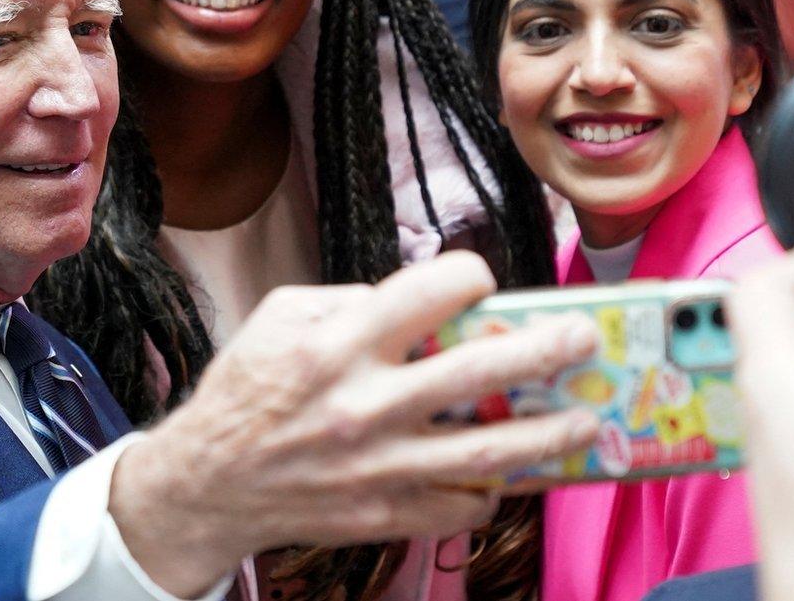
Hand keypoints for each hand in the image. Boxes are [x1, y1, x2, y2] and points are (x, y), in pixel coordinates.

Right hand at [110, 251, 599, 596]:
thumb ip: (351, 300)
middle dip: (547, 349)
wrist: (208, 484)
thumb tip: (421, 301)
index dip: (469, 278)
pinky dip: (491, 489)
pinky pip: (460, 505)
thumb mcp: (280, 317)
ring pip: (488, 449)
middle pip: (480, 371)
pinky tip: (505, 472)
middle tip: (585, 337)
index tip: (479, 284)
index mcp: (338, 343)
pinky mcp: (385, 514)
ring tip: (585, 415)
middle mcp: (366, 404)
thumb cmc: (247, 392)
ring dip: (548, 432)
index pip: (432, 292)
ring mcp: (381, 466)